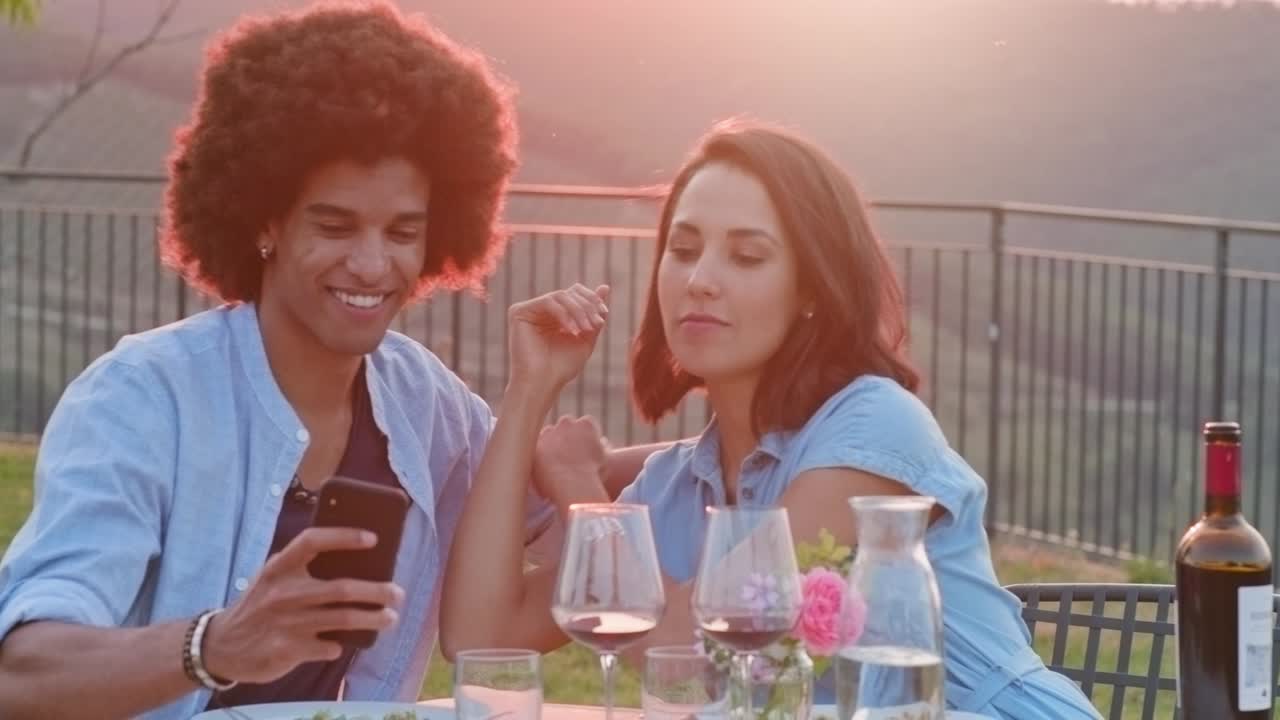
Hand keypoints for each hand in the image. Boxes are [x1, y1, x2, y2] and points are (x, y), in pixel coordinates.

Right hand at [200, 527, 404, 683]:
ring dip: (373, 619)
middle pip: (342, 588)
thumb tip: (358, 565)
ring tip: (391, 617)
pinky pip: (329, 646)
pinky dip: (341, 644)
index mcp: (279, 567)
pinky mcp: (287, 650)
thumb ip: (303, 569)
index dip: (344, 536)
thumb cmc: (261, 605)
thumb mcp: (273, 579)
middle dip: (377, 591)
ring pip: (344, 619)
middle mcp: (283, 593)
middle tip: (398, 593)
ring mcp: (286, 623)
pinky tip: (345, 642)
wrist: (221, 645)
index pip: (313, 542)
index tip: (373, 538)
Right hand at [507, 284, 609, 394]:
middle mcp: (541, 310)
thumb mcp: (586, 338)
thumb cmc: (563, 367)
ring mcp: (529, 310)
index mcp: (555, 315)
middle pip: (570, 292)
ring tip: (586, 329)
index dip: (592, 300)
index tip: (604, 315)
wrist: (543, 384)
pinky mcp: (519, 312)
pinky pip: (547, 301)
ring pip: (561, 295)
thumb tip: (605, 287)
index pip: (575, 293)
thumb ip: (594, 314)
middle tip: (596, 324)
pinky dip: (564, 314)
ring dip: (578, 310)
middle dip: (587, 307)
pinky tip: (571, 330)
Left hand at [533, 415, 609, 509]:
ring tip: (553, 466)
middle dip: (565, 437)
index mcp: (587, 424)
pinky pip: (535, 449)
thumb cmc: (593, 476)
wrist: (572, 485)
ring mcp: (549, 431)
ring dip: (549, 446)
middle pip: (565, 426)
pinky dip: (538, 457)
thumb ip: (602, 448)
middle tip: (567, 457)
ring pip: (547, 436)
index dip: (584, 438)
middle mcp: (567, 423)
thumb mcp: (605, 461)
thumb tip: (602, 441)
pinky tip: (542, 470)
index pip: (585, 425)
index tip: (582, 450)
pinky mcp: (534, 444)